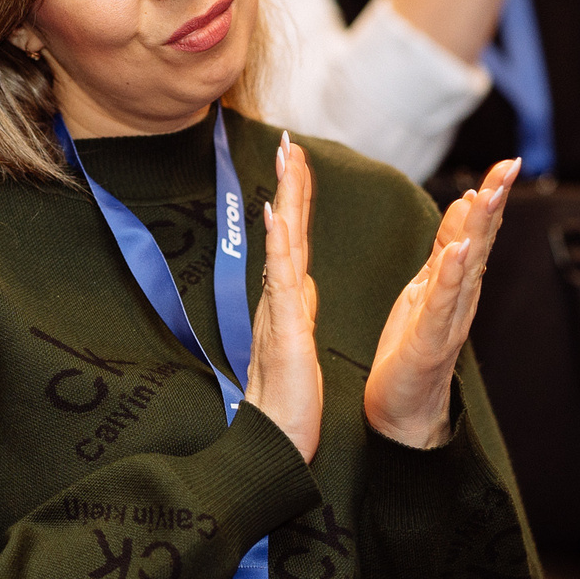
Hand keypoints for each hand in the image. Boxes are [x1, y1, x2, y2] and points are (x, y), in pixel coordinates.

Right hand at [244, 135, 321, 462]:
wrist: (275, 438)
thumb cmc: (288, 397)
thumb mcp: (299, 340)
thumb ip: (299, 307)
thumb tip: (303, 279)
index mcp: (290, 297)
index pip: (295, 236)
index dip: (297, 196)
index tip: (298, 158)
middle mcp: (280, 295)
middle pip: (287, 229)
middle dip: (290, 182)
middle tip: (289, 140)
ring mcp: (279, 309)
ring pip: (283, 242)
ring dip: (285, 198)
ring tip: (285, 160)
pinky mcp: (284, 328)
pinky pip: (280, 278)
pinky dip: (278, 244)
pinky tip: (276, 214)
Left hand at [363, 159, 516, 447]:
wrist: (403, 413)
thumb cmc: (413, 351)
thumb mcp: (426, 288)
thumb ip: (447, 248)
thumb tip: (466, 203)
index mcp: (456, 282)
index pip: (478, 231)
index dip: (494, 196)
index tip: (508, 162)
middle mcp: (460, 298)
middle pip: (482, 242)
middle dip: (496, 203)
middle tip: (510, 167)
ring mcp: (447, 320)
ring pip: (467, 268)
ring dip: (478, 231)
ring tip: (486, 196)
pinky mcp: (428, 344)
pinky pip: (440, 306)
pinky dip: (450, 278)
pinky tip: (458, 253)